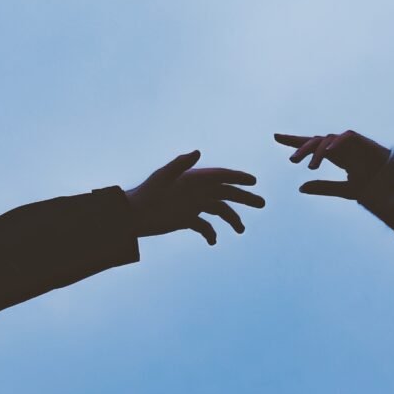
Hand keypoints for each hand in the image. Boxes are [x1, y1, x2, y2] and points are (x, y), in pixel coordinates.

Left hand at [125, 150, 264, 244]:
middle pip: (225, 193)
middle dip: (244, 197)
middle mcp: (196, 190)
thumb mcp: (163, 177)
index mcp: (193, 178)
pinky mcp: (186, 219)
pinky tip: (213, 241)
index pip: (220, 176)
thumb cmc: (146, 194)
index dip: (237, 177)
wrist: (131, 215)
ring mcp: (192, 205)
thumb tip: (197, 152)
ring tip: (241, 230)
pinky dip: (211, 233)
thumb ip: (180, 164)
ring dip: (232, 218)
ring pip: (219, 210)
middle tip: (262, 203)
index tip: (254, 181)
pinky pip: (205, 226)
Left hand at [274, 130, 388, 197]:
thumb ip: (323, 187)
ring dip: (317, 151)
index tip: (275, 136)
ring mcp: (350, 143)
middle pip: (315, 141)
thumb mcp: (344, 189)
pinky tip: (328, 151)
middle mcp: (340, 147)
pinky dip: (336, 142)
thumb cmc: (373, 186)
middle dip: (301, 147)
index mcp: (336, 155)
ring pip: (327, 140)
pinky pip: (345, 137)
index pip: (311, 144)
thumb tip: (300, 188)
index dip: (294, 140)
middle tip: (291, 160)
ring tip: (310, 166)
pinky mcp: (362, 141)